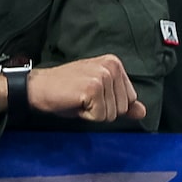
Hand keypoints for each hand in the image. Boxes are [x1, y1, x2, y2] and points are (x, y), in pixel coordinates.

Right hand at [25, 55, 145, 122]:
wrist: (38, 87)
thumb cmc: (66, 90)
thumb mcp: (98, 94)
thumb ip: (121, 102)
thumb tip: (143, 112)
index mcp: (115, 63)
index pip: (130, 98)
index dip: (110, 104)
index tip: (92, 95)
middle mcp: (111, 66)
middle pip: (123, 108)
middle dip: (103, 110)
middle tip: (83, 98)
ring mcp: (103, 77)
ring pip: (112, 115)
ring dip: (94, 114)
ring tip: (78, 99)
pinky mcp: (93, 89)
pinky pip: (99, 117)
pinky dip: (86, 116)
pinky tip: (75, 103)